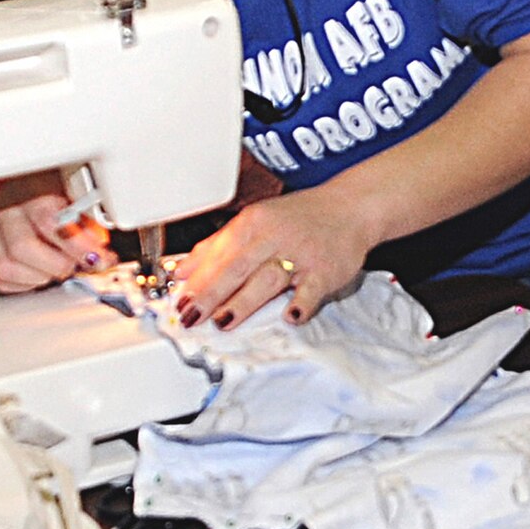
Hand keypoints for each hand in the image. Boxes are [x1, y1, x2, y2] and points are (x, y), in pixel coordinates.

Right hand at [0, 193, 113, 292]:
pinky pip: (4, 282)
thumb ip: (92, 230)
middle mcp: (9, 215)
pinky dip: (27, 284)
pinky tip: (42, 273)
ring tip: (58, 269)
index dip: (76, 247)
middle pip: (21, 248)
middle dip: (57, 265)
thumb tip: (103, 258)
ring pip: (7, 268)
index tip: (97, 259)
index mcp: (34, 196)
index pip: (49, 222)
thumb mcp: (82, 207)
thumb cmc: (61, 201)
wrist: (33, 194)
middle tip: (75, 267)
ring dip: (41, 276)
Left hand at [171, 186, 375, 330]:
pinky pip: (312, 289)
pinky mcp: (326, 270)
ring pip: (268, 278)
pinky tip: (290, 317)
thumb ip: (217, 246)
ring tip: (224, 321)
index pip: (219, 253)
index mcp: (253, 223)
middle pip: (237, 267)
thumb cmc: (299, 219)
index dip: (197, 279)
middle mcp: (275, 235)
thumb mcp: (255, 221)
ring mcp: (301, 253)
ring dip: (245, 301)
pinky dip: (301, 303)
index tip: (179, 300)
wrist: (350, 207)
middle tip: (192, 315)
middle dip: (211, 293)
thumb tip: (181, 270)